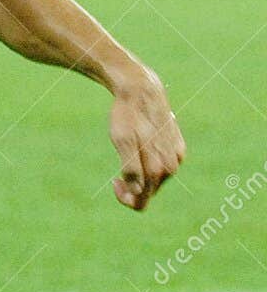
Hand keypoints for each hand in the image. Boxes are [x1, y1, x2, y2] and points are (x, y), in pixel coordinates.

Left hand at [108, 67, 184, 210]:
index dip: (126, 199)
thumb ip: (131, 167)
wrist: (142, 90)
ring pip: (158, 179)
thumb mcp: (122, 141)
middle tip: (115, 179)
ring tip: (126, 163)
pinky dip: (151, 166)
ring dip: (142, 178)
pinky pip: (165, 165)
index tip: (113, 183)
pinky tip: (141, 154)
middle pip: (151, 191)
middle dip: (133, 190)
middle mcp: (172, 165)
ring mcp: (177, 155)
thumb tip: (138, 191)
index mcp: (158, 168)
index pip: (142, 200)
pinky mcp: (178, 146)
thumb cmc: (128, 116)